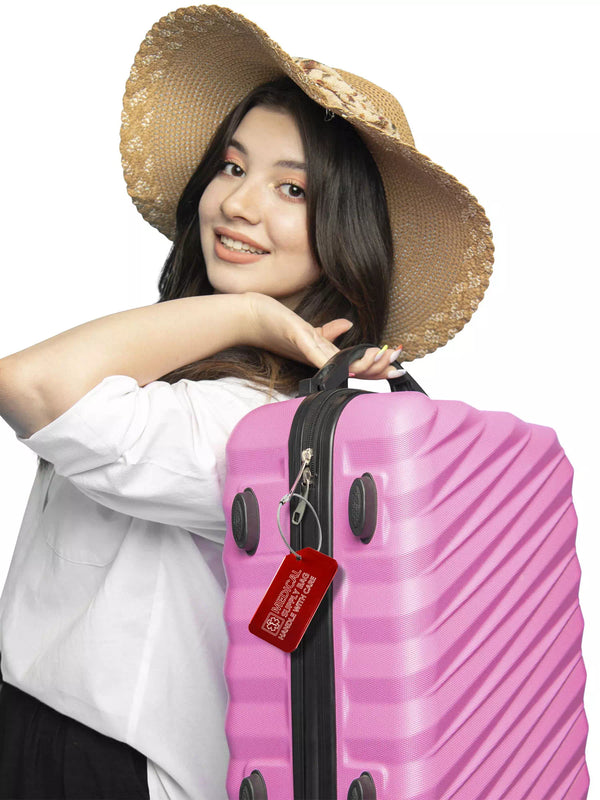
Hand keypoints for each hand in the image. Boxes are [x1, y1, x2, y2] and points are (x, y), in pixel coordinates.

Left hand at [241, 292, 400, 380]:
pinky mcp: (296, 337)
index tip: (398, 366)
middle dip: (377, 368)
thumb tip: (348, 325)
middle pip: (352, 368)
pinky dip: (334, 359)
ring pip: (340, 363)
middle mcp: (315, 357)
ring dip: (362, 364)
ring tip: (381, 359)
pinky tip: (350, 362)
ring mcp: (306, 349)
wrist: (246, 317)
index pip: (355, 365)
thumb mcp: (305, 329)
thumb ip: (328, 332)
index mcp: (321, 356)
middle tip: (396, 363)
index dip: (377, 368)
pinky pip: (318, 352)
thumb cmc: (273, 325)